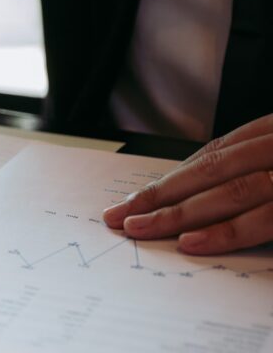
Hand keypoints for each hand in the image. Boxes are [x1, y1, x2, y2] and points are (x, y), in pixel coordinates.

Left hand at [102, 114, 272, 254]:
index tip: (132, 200)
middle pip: (210, 172)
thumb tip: (196, 198)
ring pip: (230, 193)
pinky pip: (264, 219)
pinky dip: (226, 231)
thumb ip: (245, 173)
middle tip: (118, 216)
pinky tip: (189, 242)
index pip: (211, 157)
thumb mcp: (272, 161)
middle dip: (160, 196)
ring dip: (180, 213)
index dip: (169, 179)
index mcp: (271, 134)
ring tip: (139, 228)